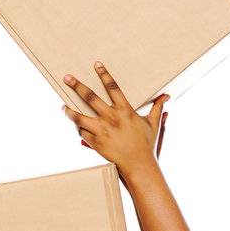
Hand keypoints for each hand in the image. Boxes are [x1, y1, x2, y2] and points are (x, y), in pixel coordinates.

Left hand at [62, 63, 168, 180]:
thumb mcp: (153, 124)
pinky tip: (75, 125)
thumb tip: (166, 96)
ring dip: (70, 111)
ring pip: (80, 117)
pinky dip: (78, 129)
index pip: (113, 87)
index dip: (104, 74)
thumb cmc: (147, 145)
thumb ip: (156, 108)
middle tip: (67, 77)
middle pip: (90, 97)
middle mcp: (111, 118)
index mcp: (125, 110)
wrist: (139, 166)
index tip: (96, 64)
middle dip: (77, 86)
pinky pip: (83, 133)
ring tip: (63, 107)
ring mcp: (102, 131)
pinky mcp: (96, 143)